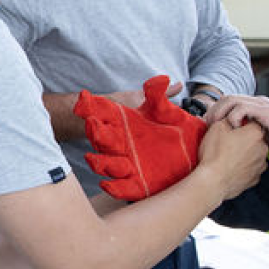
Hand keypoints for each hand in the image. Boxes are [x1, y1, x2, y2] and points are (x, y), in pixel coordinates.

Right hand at [75, 75, 204, 200]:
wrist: (184, 156)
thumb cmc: (168, 129)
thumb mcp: (163, 111)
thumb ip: (158, 97)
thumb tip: (167, 81)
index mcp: (121, 123)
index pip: (100, 111)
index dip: (90, 105)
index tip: (83, 98)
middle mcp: (118, 144)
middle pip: (101, 138)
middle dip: (96, 131)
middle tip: (93, 124)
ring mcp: (123, 164)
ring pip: (105, 164)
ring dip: (99, 162)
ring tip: (93, 159)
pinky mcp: (133, 184)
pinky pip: (120, 188)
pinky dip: (113, 187)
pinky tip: (108, 185)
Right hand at [198, 112, 268, 197]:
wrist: (213, 181)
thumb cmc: (215, 156)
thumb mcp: (216, 127)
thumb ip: (228, 120)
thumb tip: (229, 120)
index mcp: (255, 133)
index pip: (252, 123)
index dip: (240, 125)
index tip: (233, 129)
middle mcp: (262, 149)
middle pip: (255, 139)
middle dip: (244, 140)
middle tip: (228, 143)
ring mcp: (260, 165)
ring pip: (254, 155)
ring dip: (245, 154)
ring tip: (228, 157)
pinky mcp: (255, 178)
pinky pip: (251, 169)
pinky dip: (243, 168)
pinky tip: (231, 167)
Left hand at [203, 93, 268, 148]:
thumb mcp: (265, 136)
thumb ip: (252, 136)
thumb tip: (239, 148)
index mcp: (254, 107)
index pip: (229, 104)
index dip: (217, 112)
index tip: (208, 125)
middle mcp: (255, 102)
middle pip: (227, 99)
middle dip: (214, 110)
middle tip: (206, 124)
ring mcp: (259, 104)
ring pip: (231, 99)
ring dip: (220, 111)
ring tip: (215, 124)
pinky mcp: (263, 109)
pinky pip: (242, 107)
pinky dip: (233, 116)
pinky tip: (232, 126)